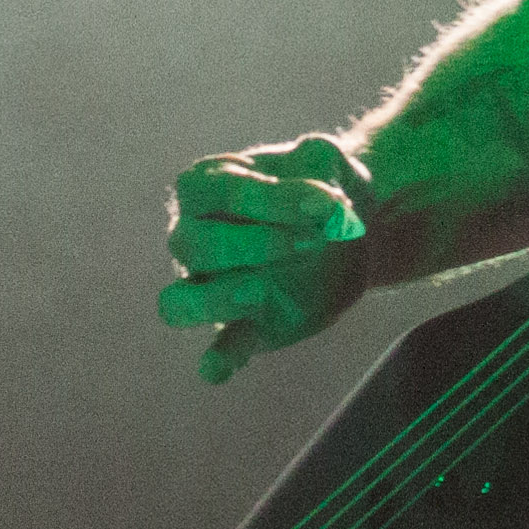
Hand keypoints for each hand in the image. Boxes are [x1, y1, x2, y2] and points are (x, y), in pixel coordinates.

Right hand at [157, 136, 371, 384]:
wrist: (351, 230)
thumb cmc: (324, 185)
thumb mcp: (326, 161)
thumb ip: (319, 159)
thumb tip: (317, 182)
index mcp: (206, 186)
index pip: (216, 192)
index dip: (271, 198)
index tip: (328, 201)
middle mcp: (194, 237)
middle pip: (192, 245)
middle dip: (255, 242)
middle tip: (313, 239)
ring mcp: (212, 287)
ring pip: (177, 302)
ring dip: (217, 298)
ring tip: (260, 289)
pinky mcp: (244, 327)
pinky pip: (218, 349)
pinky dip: (217, 360)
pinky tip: (219, 369)